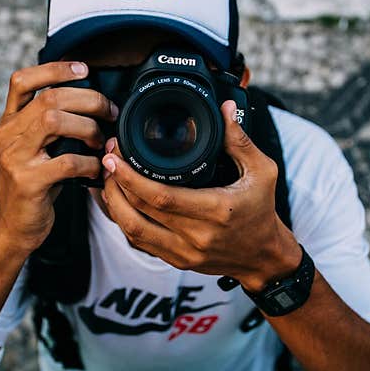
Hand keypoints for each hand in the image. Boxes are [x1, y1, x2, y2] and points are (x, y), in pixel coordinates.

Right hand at [0, 61, 118, 254]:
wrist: (12, 229)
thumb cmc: (31, 188)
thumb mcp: (31, 151)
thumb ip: (47, 127)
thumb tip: (89, 103)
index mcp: (8, 124)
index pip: (21, 81)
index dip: (54, 69)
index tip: (84, 68)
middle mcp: (6, 136)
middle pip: (48, 98)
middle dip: (88, 100)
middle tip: (109, 112)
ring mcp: (15, 158)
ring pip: (54, 121)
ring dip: (88, 127)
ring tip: (102, 141)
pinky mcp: (28, 183)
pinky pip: (67, 162)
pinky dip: (90, 163)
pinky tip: (98, 168)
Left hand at [100, 100, 301, 291]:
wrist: (264, 258)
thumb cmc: (262, 212)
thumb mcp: (262, 172)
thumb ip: (240, 140)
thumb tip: (223, 109)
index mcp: (216, 211)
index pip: (162, 197)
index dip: (131, 177)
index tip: (115, 157)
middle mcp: (197, 236)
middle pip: (139, 213)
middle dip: (115, 184)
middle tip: (106, 160)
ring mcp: (184, 253)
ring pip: (133, 231)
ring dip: (113, 205)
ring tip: (106, 180)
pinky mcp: (177, 261)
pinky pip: (140, 243)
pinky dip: (123, 222)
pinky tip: (116, 202)